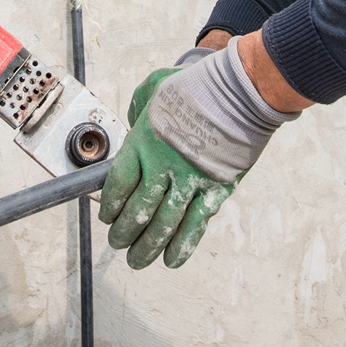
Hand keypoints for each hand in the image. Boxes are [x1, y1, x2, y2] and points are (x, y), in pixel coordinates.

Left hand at [99, 79, 235, 269]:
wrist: (237, 92)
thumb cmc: (195, 86)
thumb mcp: (153, 87)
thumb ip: (138, 107)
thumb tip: (133, 121)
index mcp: (142, 143)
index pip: (118, 186)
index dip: (110, 207)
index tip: (107, 217)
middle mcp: (162, 166)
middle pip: (137, 212)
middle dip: (124, 234)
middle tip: (118, 243)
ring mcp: (189, 181)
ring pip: (163, 226)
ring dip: (148, 248)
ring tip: (137, 260)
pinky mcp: (214, 190)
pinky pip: (194, 226)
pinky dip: (182, 247)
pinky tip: (171, 259)